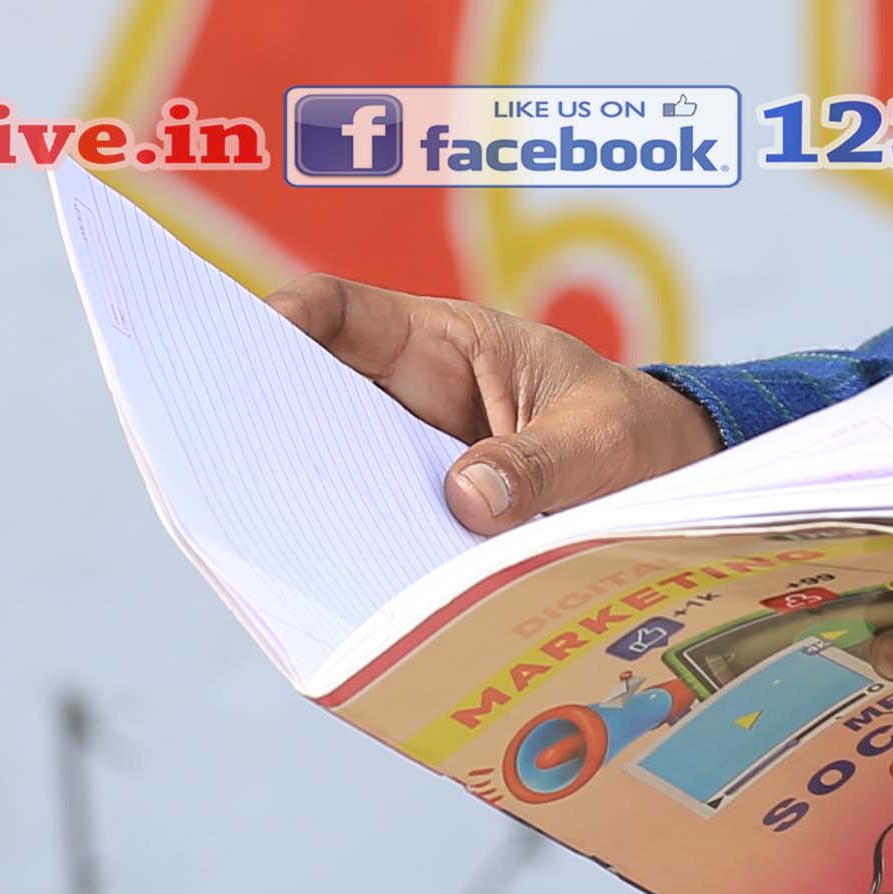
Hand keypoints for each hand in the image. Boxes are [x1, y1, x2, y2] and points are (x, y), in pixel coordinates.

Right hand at [265, 273, 719, 529]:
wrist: (662, 479)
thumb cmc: (630, 431)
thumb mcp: (600, 442)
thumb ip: (539, 465)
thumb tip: (463, 498)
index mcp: (447, 344)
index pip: (350, 314)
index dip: (295, 317)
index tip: (258, 337)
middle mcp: (411, 396)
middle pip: (314, 392)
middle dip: (267, 413)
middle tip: (229, 451)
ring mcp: (409, 457)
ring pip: (333, 464)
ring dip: (309, 492)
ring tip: (277, 529)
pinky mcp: (420, 513)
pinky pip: (370, 521)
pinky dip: (353, 543)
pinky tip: (338, 579)